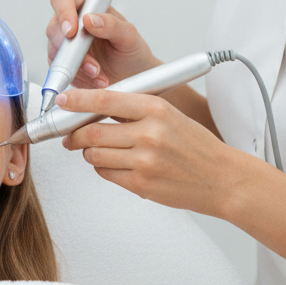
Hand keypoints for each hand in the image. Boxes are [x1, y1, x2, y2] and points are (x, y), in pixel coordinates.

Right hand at [46, 0, 159, 89]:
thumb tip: (89, 19)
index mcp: (87, 4)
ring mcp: (65, 42)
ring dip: (77, 68)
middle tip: (93, 66)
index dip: (63, 13)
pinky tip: (94, 81)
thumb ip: (111, 25)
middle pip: (54, 28)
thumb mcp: (129, 37)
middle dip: (72, 51)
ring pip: (56, 52)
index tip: (71, 32)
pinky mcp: (62, 61)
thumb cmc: (132, 52)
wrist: (132, 76)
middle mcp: (72, 20)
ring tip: (99, 76)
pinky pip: (60, 70)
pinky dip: (77, 78)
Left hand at [56, 86, 243, 216]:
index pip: (104, 100)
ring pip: (94, 154)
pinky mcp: (141, 184)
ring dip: (89, 152)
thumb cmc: (194, 145)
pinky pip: (106, 174)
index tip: (62, 101)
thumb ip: (132, 109)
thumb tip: (92, 106)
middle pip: (91, 131)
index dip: (77, 100)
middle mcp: (148, 133)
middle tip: (70, 134)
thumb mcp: (167, 114)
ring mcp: (144, 161)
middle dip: (74, 134)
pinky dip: (103, 168)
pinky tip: (118, 164)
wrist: (223, 179)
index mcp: (155, 109)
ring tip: (101, 149)